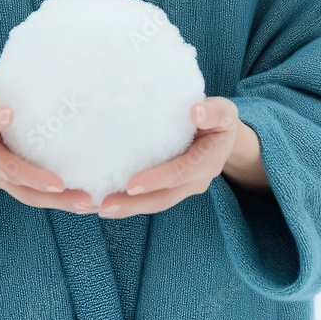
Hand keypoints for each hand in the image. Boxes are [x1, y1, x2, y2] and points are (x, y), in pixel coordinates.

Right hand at [0, 90, 94, 214]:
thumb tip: (8, 115)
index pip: (13, 171)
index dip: (34, 178)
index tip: (58, 183)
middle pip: (29, 194)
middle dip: (57, 201)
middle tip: (86, 202)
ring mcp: (9, 179)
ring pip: (36, 196)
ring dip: (62, 202)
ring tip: (90, 204)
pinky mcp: (21, 175)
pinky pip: (40, 188)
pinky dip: (60, 194)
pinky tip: (83, 191)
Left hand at [92, 96, 241, 218]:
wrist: (223, 135)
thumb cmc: (219, 118)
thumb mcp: (224, 111)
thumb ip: (214, 112)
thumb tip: (196, 112)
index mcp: (206, 163)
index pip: (179, 173)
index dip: (156, 179)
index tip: (131, 184)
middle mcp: (195, 181)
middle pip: (162, 198)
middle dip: (133, 204)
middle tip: (103, 207)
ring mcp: (182, 187)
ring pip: (154, 202)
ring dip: (127, 207)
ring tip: (96, 208)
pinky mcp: (170, 186)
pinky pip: (150, 196)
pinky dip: (129, 200)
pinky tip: (104, 200)